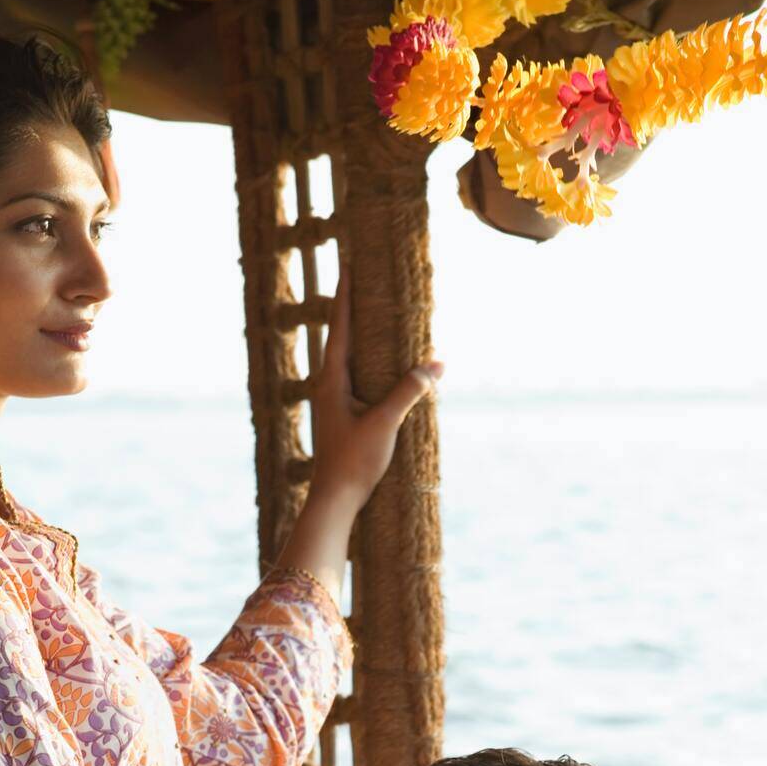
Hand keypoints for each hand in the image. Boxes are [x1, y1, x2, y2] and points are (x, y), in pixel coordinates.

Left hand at [307, 268, 442, 516]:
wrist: (335, 500)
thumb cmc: (354, 462)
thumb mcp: (385, 423)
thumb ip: (410, 391)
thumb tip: (437, 365)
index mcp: (331, 379)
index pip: (340, 326)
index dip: (346, 295)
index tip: (348, 265)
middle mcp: (329, 384)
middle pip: (342, 336)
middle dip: (354, 307)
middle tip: (365, 279)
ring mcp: (334, 400)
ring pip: (349, 357)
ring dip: (362, 334)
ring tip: (375, 312)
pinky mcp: (343, 414)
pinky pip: (357, 376)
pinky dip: (369, 360)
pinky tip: (382, 361)